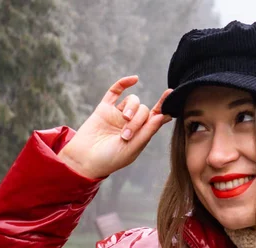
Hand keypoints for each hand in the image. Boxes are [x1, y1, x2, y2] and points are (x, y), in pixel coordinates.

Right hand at [58, 76, 172, 178]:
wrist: (84, 160)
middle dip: (138, 120)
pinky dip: (124, 83)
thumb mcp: (132, 149)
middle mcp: (131, 123)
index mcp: (141, 134)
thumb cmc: (110, 159)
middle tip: (126, 135)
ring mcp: (118, 115)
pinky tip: (134, 79)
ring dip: (132, 108)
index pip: (156, 117)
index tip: (171, 94)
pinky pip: (115, 91)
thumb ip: (147, 132)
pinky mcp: (105, 109)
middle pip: (144, 110)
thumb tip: (163, 115)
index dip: (164, 107)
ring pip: (133, 100)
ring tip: (124, 121)